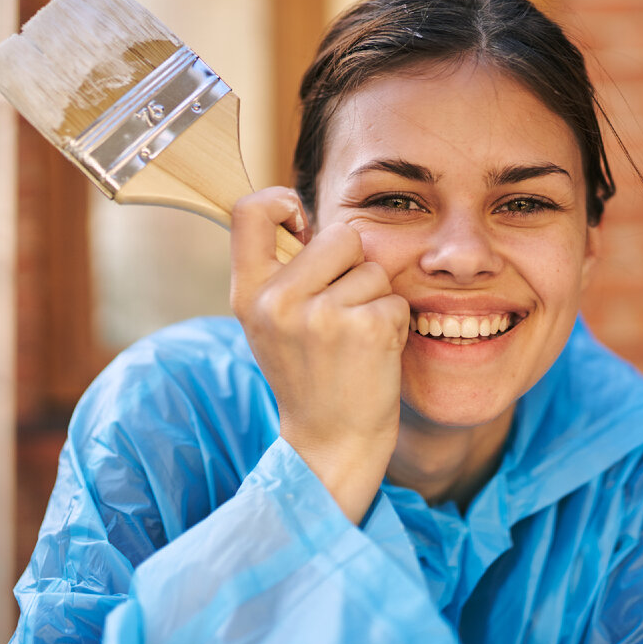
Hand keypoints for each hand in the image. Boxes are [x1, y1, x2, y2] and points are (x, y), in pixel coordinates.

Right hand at [230, 187, 408, 522]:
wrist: (330, 442)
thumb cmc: (308, 375)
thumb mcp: (272, 323)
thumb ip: (281, 272)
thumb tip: (300, 210)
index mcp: (248, 293)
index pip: (249, 211)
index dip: (280, 200)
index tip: (301, 221)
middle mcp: (278, 300)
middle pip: (340, 234)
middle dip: (353, 265)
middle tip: (341, 311)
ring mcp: (322, 315)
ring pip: (374, 268)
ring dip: (375, 299)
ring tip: (355, 340)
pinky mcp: (365, 329)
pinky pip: (394, 299)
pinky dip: (394, 324)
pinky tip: (373, 354)